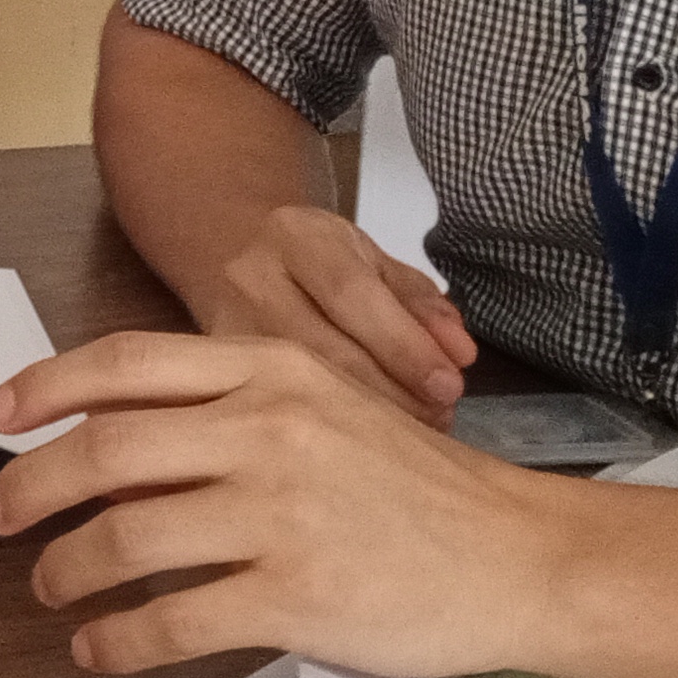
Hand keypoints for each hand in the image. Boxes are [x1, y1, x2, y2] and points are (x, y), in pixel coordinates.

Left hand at [0, 332, 567, 677]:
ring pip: (126, 536)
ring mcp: (281, 514)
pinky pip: (172, 620)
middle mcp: (269, 431)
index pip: (129, 362)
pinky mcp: (295, 597)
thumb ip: (235, 411)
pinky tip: (98, 647)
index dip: (48, 385)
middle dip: (31, 486)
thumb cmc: (422, 488)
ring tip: (51, 586)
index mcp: (274, 372)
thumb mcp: (330, 408)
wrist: (516, 556)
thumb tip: (120, 442)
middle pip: (106, 450)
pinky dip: (116, 639)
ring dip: (66, 568)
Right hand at [192, 203, 474, 424]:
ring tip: (415, 433)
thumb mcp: (371, 262)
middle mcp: (250, 277)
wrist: (233, 256)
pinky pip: (280, 408)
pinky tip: (367, 441)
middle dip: (393, 391)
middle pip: (325, 348)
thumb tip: (460, 355)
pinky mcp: (218, 371)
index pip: (352, 294)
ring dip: (368, 417)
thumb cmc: (318, 262)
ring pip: (300, 387)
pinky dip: (333, 428)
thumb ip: (418, 303)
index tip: (451, 386)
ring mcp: (226, 328)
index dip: (404, 345)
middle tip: (441, 417)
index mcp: (295, 236)